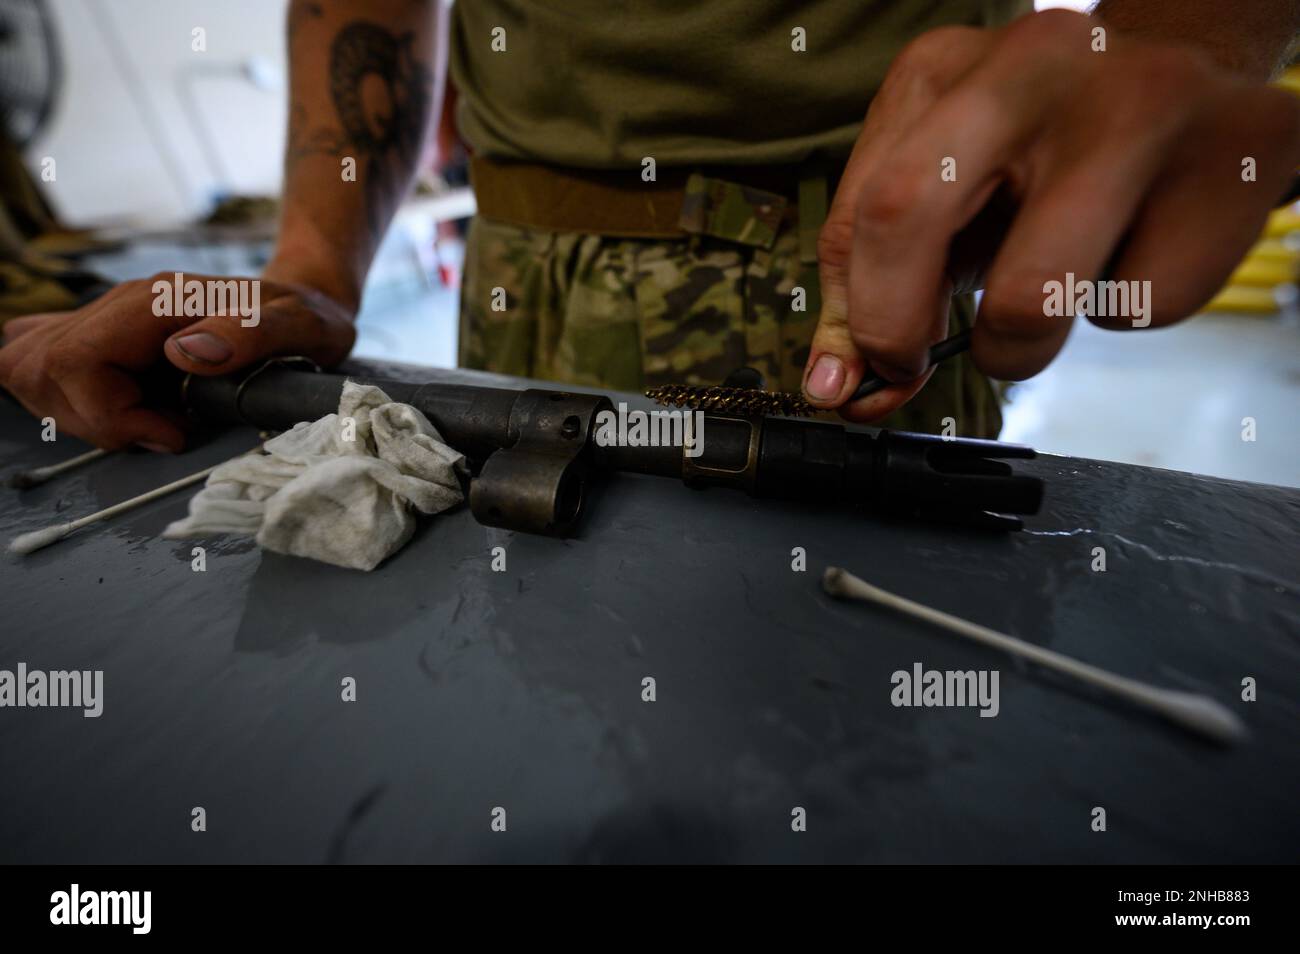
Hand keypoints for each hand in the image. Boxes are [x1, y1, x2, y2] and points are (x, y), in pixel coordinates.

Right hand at [0, 273, 355, 450]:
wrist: (306, 302)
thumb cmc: (306, 316)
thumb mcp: (301, 325)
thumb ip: (250, 335)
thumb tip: (186, 354)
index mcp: (155, 302)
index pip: (74, 362)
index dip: (110, 414)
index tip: (172, 432)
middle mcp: (120, 307)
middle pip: (41, 371)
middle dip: (95, 421)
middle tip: (161, 430)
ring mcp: (108, 321)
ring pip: (33, 371)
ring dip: (82, 415)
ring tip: (149, 421)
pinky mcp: (107, 339)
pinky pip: (48, 365)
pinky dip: (74, 401)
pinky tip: (126, 409)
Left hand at [803, 9, 1299, 421]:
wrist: (1197, 68)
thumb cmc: (1049, 148)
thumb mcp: (947, 191)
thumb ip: (881, 279)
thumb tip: (842, 388)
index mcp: (944, 71)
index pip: (862, 209)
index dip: (854, 316)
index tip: (862, 373)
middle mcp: (1034, 69)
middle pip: (907, 216)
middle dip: (895, 329)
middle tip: (915, 365)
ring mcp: (1140, 106)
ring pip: (1030, 298)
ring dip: (1020, 346)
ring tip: (1046, 293)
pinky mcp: (1236, 157)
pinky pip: (1142, 308)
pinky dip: (1125, 311)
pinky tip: (1135, 253)